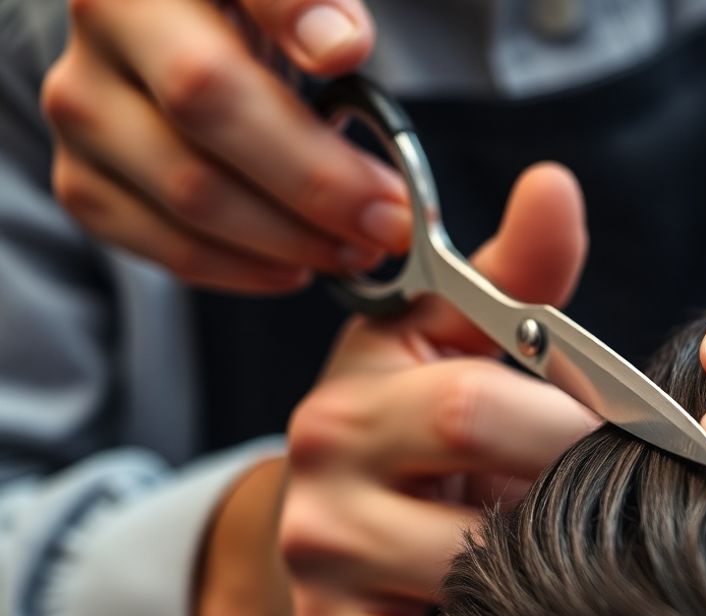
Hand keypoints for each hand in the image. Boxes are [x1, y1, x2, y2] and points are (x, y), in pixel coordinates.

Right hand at [41, 0, 403, 291]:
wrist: (193, 38)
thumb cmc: (259, 13)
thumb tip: (337, 47)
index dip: (290, 16)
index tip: (347, 57)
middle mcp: (104, 24)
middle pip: (207, 105)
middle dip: (316, 177)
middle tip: (391, 218)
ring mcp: (82, 105)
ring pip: (188, 192)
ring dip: (291, 237)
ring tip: (358, 248)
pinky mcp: (83, 176)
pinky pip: (162, 244)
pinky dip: (242, 268)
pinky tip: (296, 266)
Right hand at [196, 165, 599, 615]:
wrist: (318, 542)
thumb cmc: (407, 427)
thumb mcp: (444, 337)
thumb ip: (512, 275)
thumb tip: (556, 183)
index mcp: (359, 392)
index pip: (473, 406)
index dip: (580, 425)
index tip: (663, 441)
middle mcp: (324, 476)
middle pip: (477, 501)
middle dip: (575, 505)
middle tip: (636, 506)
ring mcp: (324, 571)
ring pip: (467, 589)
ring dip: (551, 580)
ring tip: (599, 561)